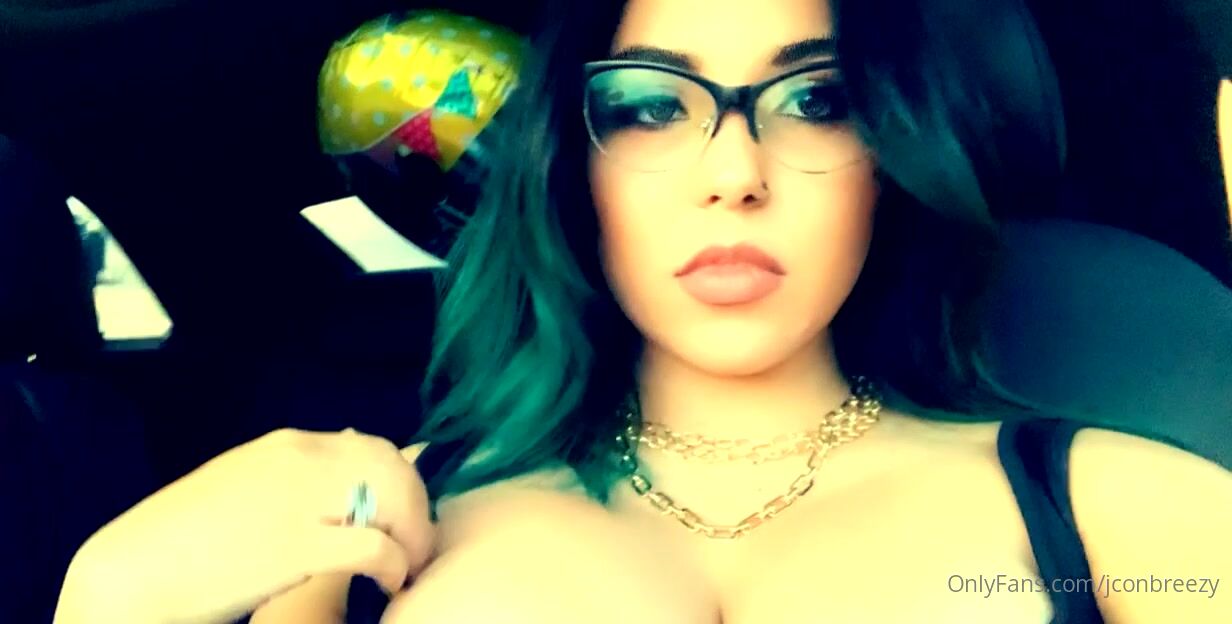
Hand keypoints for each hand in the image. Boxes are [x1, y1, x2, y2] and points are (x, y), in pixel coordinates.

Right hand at [54, 428, 434, 623]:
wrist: (131, 571)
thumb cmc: (187, 539)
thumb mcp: (249, 489)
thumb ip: (297, 481)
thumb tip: (350, 490)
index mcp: (288, 445)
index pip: (374, 447)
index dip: (403, 483)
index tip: (406, 518)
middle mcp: (300, 458)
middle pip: (393, 467)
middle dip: (417, 507)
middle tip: (417, 548)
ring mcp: (300, 498)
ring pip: (394, 497)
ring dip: (414, 536)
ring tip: (410, 568)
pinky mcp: (297, 545)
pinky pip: (375, 546)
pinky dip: (396, 564)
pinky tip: (390, 583)